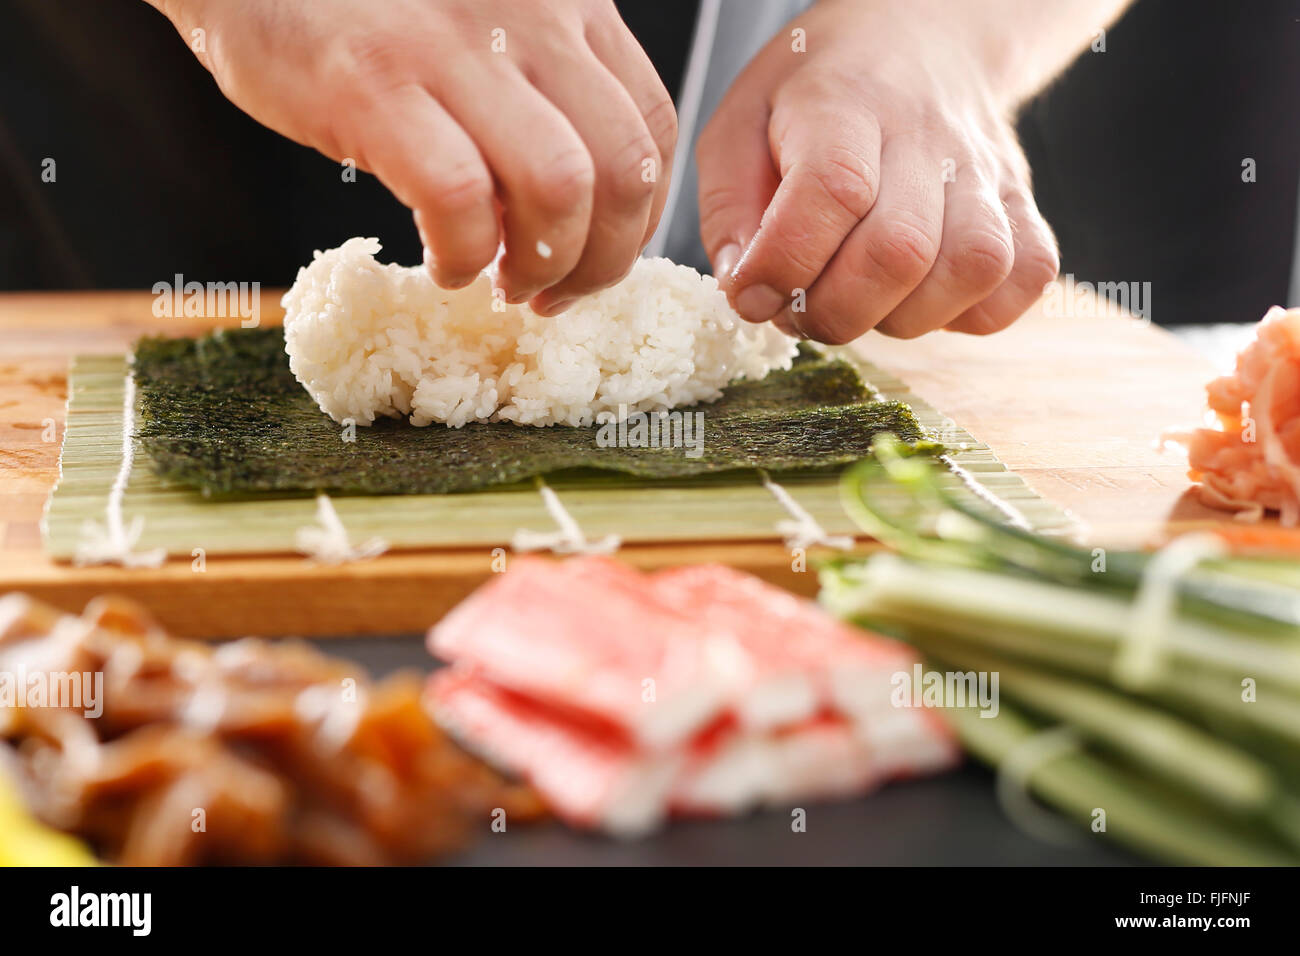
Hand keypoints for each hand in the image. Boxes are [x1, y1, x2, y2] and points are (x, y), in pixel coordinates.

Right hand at [155, 0, 675, 313]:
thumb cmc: (364, 5)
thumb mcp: (487, 23)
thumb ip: (545, 88)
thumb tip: (583, 207)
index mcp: (565, 1)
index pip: (651, 129)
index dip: (637, 219)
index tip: (600, 256)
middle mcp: (528, 13)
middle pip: (624, 168)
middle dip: (602, 259)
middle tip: (553, 291)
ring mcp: (453, 45)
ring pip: (559, 186)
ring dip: (541, 264)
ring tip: (502, 282)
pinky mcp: (375, 83)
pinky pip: (459, 199)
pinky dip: (462, 256)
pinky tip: (443, 263)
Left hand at [696, 0, 1059, 342]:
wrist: (919, 42)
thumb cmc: (818, 95)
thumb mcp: (741, 125)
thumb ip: (731, 210)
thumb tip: (746, 288)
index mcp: (846, 104)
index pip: (834, 189)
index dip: (786, 262)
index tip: (752, 295)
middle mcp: (927, 137)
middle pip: (901, 250)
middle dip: (834, 311)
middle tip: (800, 310)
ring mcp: (986, 171)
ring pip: (971, 269)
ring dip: (902, 317)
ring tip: (862, 301)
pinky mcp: (1023, 205)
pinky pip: (1023, 281)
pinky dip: (970, 313)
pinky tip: (922, 297)